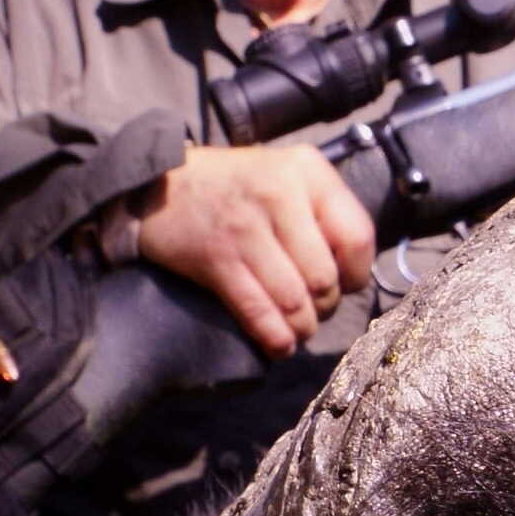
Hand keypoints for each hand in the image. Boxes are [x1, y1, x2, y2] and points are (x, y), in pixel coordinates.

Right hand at [137, 142, 377, 354]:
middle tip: (315, 309)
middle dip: (325, 306)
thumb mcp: (284, 175)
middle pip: (325, 277)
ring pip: (294, 300)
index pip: (357, 236)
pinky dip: (274, 337)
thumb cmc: (232, 186)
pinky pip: (258, 311)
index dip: (356, 274)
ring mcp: (246, 227)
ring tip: (297, 329)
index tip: (345, 285)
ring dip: (301, 326)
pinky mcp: (217, 259)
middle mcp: (280, 194)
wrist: (156, 186)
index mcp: (306, 171)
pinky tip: (279, 344)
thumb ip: (321, 211)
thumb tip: (353, 271)